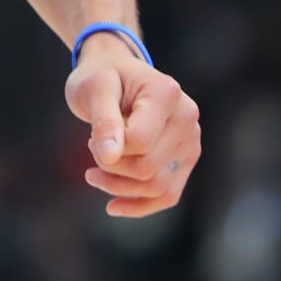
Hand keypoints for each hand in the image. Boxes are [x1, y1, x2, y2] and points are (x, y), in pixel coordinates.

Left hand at [65, 34, 200, 216]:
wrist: (113, 73)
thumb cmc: (101, 78)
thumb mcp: (94, 89)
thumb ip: (103, 121)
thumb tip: (109, 157)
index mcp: (167, 93)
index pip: (138, 142)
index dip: (109, 149)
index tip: (90, 136)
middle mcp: (187, 117)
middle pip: (148, 168)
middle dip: (111, 168)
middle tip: (90, 148)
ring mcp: (190, 140)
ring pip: (159, 187)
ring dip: (120, 189)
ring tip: (94, 173)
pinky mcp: (186, 159)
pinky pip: (168, 195)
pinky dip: (140, 205)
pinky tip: (113, 206)